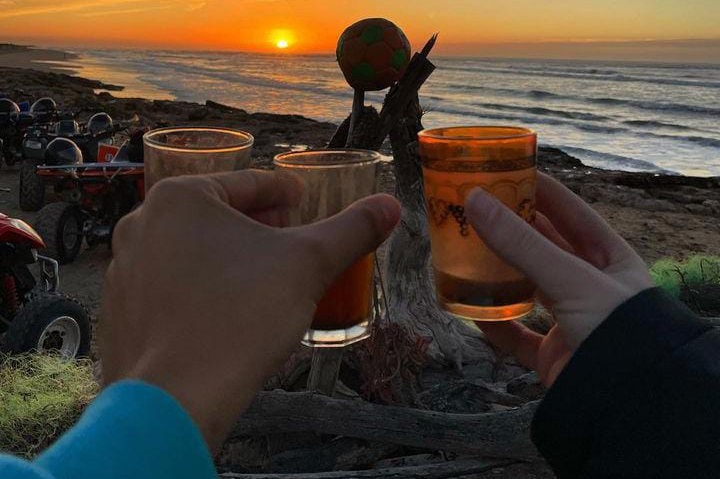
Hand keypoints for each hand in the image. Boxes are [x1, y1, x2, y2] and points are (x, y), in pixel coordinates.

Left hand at [101, 170, 400, 450]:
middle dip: (255, 224)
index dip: (283, 191)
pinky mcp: (118, 311)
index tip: (302, 199)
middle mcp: (140, 224)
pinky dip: (200, 287)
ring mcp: (123, 270)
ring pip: (190, 249)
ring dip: (227, 255)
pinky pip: (169, 285)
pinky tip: (226, 310)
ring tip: (260, 276)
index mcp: (180, 198)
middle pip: (215, 214)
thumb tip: (392, 206)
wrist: (177, 397)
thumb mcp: (309, 264)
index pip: (247, 184)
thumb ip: (352, 229)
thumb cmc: (243, 316)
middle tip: (287, 237)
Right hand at [465, 172, 652, 385]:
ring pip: (526, 288)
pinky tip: (467, 307)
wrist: (626, 402)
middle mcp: (590, 287)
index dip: (542, 191)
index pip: (572, 213)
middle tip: (476, 208)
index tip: (508, 171)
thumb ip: (521, 242)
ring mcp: (570, 321)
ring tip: (465, 250)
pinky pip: (514, 333)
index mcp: (610, 260)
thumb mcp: (570, 277)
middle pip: (544, 249)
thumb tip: (474, 200)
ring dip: (497, 273)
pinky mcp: (551, 354)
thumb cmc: (615, 326)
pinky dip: (492, 322)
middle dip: (511, 229)